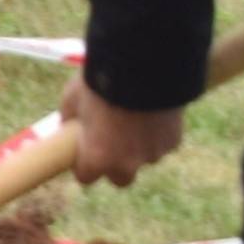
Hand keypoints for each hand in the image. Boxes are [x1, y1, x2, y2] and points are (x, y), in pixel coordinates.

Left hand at [64, 82, 183, 187]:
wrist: (140, 65)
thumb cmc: (98, 81)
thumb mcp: (72, 98)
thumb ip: (70, 118)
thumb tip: (69, 124)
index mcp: (97, 157)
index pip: (86, 177)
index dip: (84, 164)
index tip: (84, 152)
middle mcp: (126, 164)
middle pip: (120, 178)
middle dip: (116, 165)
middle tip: (112, 142)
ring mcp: (152, 154)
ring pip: (144, 158)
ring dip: (139, 146)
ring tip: (135, 118)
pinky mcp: (173, 141)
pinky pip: (163, 142)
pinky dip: (158, 132)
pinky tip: (153, 111)